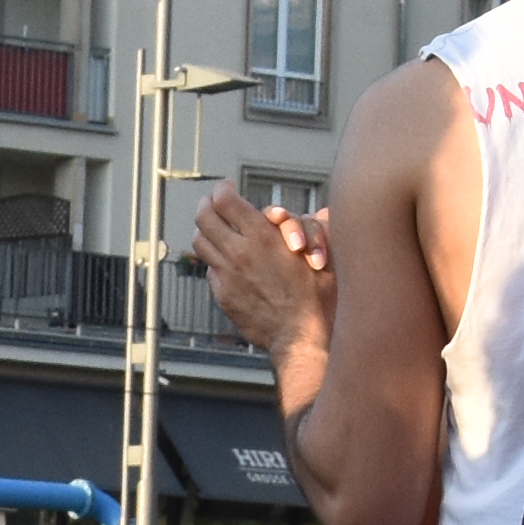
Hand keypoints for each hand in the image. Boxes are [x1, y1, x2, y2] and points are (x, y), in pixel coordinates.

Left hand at [192, 189, 331, 354]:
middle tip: (212, 203)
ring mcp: (227, 275)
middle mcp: (239, 253)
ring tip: (213, 228)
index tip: (226, 187)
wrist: (302, 337)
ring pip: (200, 242)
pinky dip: (215, 260)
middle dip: (207, 205)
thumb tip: (323, 213)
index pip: (225, 201)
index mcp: (262, 237)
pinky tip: (225, 260)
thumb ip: (312, 230)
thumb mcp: (320, 255)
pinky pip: (210, 269)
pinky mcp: (223, 295)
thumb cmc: (317, 298)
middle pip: (204, 217)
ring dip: (205, 231)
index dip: (222, 190)